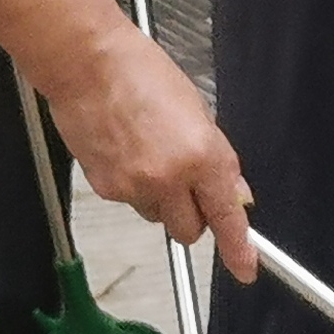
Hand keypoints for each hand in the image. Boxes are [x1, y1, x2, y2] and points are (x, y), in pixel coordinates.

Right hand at [34, 19, 256, 279]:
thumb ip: (216, 158)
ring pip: (158, 216)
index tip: (246, 268)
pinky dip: (133, 186)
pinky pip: (131, 202)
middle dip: (193, 216)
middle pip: (190, 230)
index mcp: (201, 154)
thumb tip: (233, 192)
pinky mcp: (107, 190)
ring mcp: (135, 188)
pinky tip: (126, 151)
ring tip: (149, 153)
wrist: (87, 65)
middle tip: (187, 185)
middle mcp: (170, 178)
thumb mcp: (197, 109)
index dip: (238, 247)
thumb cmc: (141, 73)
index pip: (225, 214)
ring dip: (161, 199)